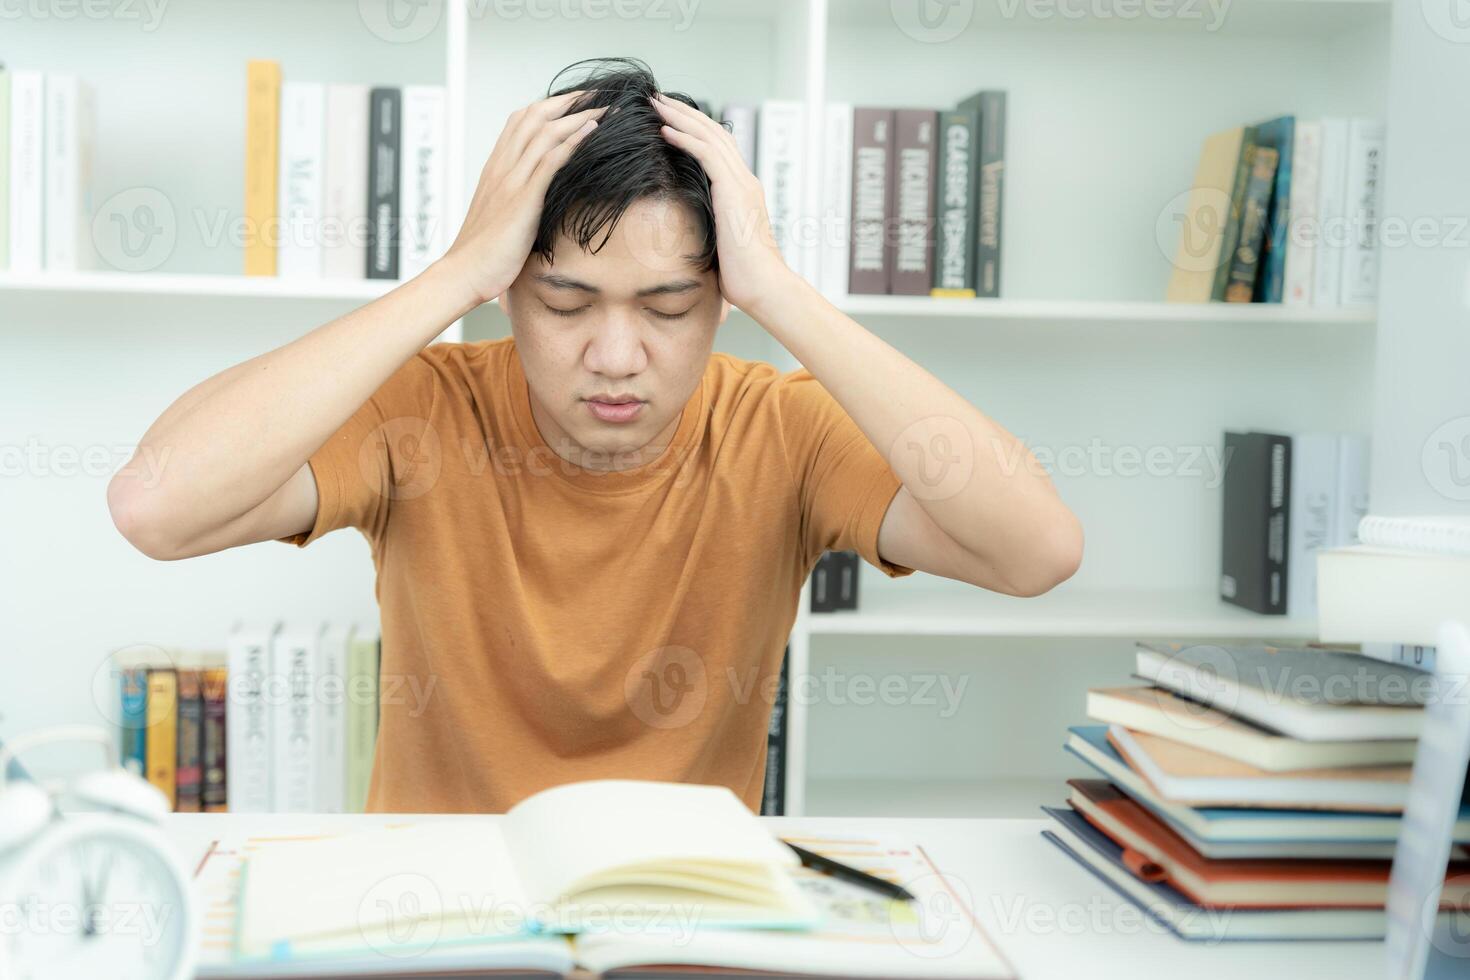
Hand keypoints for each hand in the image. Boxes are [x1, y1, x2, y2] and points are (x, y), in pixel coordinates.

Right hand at [440, 92, 605, 305]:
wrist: (464, 273)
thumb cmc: (483, 252)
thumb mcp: (500, 216)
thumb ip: (516, 200)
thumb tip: (538, 201)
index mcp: (495, 169)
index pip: (520, 122)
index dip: (548, 106)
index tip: (574, 102)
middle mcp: (501, 167)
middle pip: (533, 116)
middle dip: (567, 100)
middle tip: (596, 94)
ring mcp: (510, 181)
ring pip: (544, 132)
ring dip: (577, 116)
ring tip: (604, 108)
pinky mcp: (522, 199)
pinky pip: (549, 161)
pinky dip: (572, 141)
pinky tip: (592, 130)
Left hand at [650, 94, 797, 315]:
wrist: (765, 287)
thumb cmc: (744, 279)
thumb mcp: (720, 248)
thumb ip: (708, 233)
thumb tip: (686, 242)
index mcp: (742, 192)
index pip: (719, 149)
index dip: (694, 130)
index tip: (668, 120)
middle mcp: (745, 181)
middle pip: (714, 133)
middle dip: (685, 113)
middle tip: (658, 98)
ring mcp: (742, 183)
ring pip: (710, 136)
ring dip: (681, 116)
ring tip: (656, 103)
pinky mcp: (734, 190)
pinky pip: (707, 153)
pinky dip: (685, 137)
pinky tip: (664, 130)